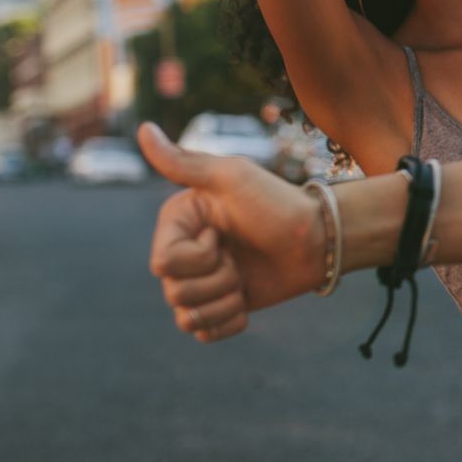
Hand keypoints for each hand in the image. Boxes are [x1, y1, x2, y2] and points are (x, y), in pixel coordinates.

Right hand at [139, 121, 324, 340]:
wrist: (318, 238)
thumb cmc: (277, 202)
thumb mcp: (231, 177)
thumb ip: (183, 162)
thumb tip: (143, 129)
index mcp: (177, 224)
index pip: (163, 263)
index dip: (198, 256)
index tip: (223, 233)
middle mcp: (183, 253)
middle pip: (174, 292)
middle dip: (217, 279)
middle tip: (240, 257)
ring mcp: (202, 282)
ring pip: (187, 317)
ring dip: (225, 301)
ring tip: (244, 279)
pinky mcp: (221, 306)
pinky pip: (204, 333)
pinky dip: (228, 322)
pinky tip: (246, 301)